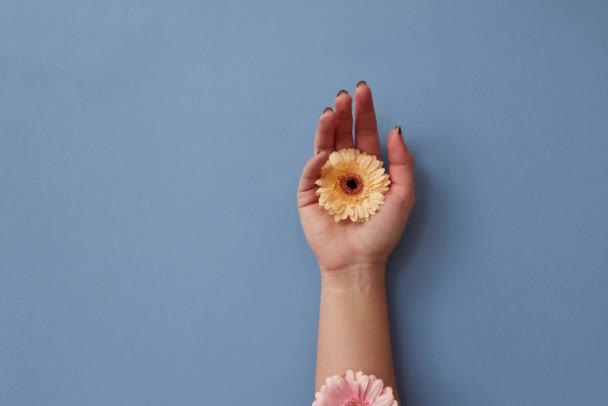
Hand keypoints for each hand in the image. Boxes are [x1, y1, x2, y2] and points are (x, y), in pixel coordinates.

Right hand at [297, 82, 414, 274]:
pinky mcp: (308, 195)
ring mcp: (325, 181)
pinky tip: (325, 153)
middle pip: (342, 135)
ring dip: (326, 128)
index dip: (364, 112)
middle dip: (343, 114)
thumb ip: (401, 163)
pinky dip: (316, 161)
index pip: (364, 134)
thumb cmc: (382, 232)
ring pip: (323, 147)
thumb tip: (395, 130)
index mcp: (367, 168)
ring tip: (331, 111)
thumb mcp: (402, 195)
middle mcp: (345, 170)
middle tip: (345, 95)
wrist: (360, 262)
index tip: (363, 91)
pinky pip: (310, 173)